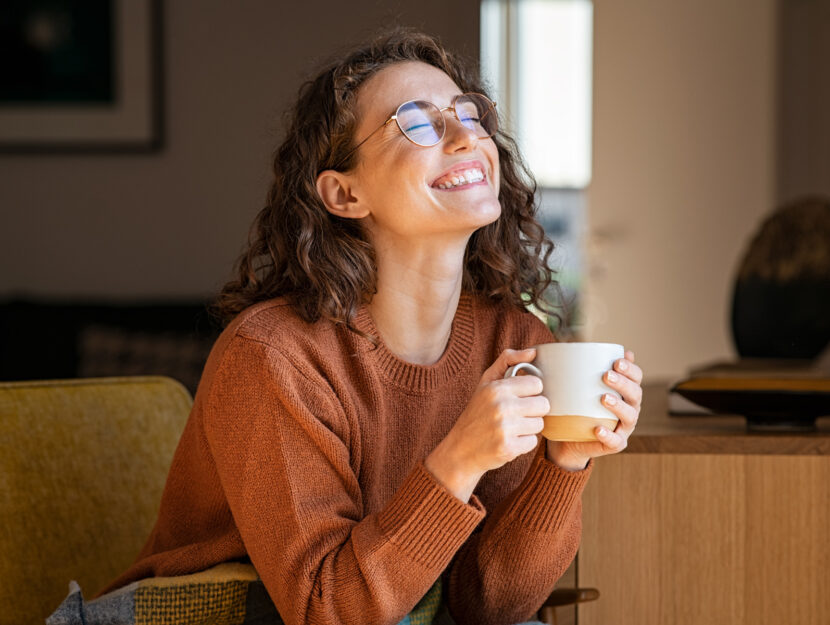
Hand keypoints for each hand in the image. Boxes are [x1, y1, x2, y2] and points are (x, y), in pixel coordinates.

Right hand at [425, 348, 549, 500]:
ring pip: (540, 424)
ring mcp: (505, 428)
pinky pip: (533, 442)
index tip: (519, 397)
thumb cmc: (476, 413)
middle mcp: (501, 406)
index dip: (531, 392)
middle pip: (543, 405)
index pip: (537, 384)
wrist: (460, 450)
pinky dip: (523, 443)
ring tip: (511, 428)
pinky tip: (509, 441)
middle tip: (517, 415)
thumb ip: (508, 361)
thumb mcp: (486, 383)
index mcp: (497, 388)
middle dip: (533, 411)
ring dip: (529, 428)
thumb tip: (533, 351)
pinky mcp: (508, 448)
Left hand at [547, 350, 643, 470]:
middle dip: (623, 383)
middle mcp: (629, 408)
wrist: (568, 438)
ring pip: (630, 416)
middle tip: (606, 376)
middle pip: (635, 394)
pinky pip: (615, 441)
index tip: (616, 361)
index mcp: (624, 391)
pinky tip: (598, 429)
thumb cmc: (575, 406)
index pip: (636, 377)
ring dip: (619, 406)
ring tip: (603, 398)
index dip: (630, 368)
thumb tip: (569, 345)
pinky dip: (608, 435)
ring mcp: (624, 428)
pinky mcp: (615, 444)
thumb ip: (577, 368)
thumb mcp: (576, 386)